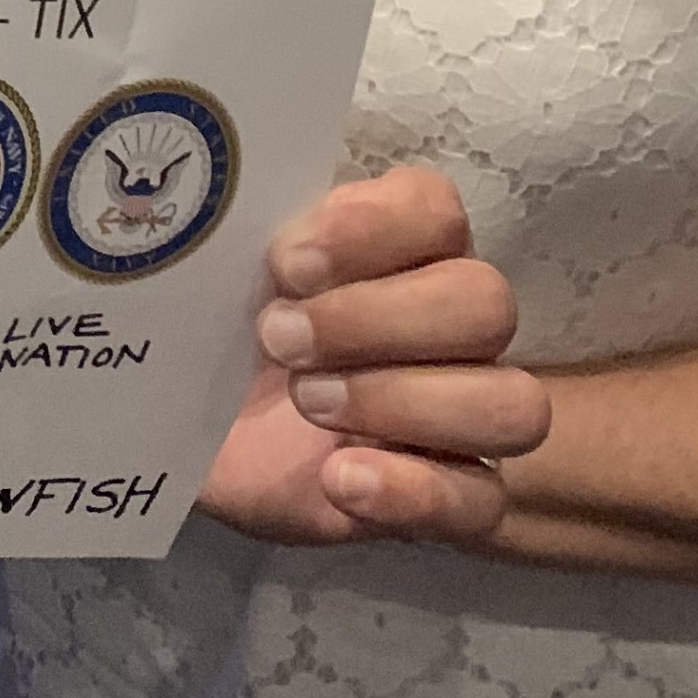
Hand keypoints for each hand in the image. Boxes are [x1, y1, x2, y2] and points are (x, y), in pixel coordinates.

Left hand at [194, 164, 545, 548]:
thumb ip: (239, 227)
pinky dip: (412, 488)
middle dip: (375, 319)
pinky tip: (339, 477)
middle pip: (486, 303)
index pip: (437, 211)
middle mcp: (448, 323)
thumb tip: (228, 198)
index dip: (371, 229)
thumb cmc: (211, 335)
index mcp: (398, 248)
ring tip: (307, 401)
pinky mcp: (447, 498)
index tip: (285, 262)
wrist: (186, 433)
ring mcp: (460, 416)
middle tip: (278, 336)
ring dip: (404, 400)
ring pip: (512, 403)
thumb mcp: (214, 274)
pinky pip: (480, 499)